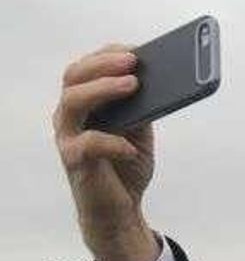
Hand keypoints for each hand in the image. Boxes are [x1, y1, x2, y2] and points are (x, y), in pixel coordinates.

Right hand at [53, 44, 158, 260]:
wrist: (120, 211)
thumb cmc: (126, 167)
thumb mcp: (139, 133)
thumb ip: (141, 109)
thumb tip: (159, 83)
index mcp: (85, 104)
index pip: (87, 68)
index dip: (108, 55)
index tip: (135, 50)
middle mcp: (71, 116)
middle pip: (75, 77)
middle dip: (104, 65)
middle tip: (134, 63)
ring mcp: (69, 137)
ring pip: (73, 101)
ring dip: (103, 89)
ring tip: (133, 85)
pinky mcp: (74, 161)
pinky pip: (89, 143)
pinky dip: (113, 141)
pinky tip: (132, 147)